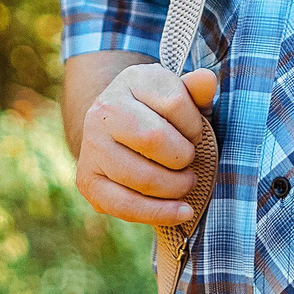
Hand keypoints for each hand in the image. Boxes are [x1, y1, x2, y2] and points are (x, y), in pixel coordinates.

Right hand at [74, 63, 217, 227]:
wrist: (116, 129)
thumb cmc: (160, 113)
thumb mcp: (180, 94)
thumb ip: (196, 89)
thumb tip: (207, 80)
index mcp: (132, 80)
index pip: (175, 104)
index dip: (194, 126)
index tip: (194, 134)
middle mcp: (104, 109)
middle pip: (154, 139)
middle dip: (183, 158)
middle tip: (191, 163)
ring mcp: (91, 145)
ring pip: (141, 176)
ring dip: (175, 187)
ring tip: (185, 183)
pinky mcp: (87, 179)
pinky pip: (124, 205)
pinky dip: (158, 213)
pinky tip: (183, 212)